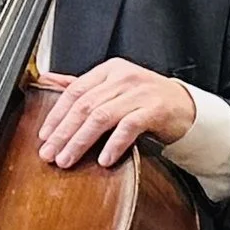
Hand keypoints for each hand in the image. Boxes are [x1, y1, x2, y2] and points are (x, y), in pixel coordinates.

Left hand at [36, 60, 197, 169]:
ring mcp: (140, 92)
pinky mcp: (156, 109)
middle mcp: (124, 77)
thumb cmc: (146, 99)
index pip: (75, 91)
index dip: (57, 115)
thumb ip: (82, 85)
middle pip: (85, 106)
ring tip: (68, 159)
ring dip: (81, 141)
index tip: (44, 136)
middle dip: (64, 132)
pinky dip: (114, 144)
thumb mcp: (114, 86)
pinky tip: (104, 159)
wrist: (185, 107)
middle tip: (49, 154)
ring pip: (102, 117)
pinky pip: (129, 127)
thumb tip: (46, 79)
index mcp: (110, 70)